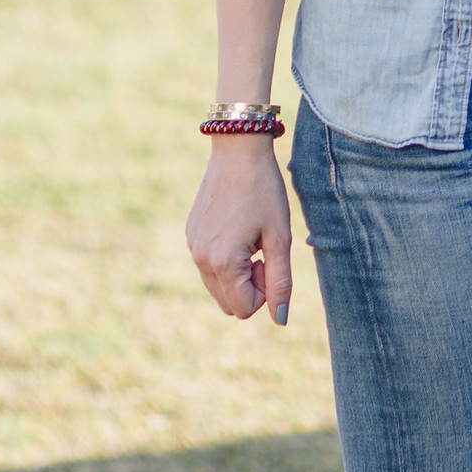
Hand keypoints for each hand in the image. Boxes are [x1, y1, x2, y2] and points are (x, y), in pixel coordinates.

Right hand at [185, 139, 292, 322]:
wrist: (237, 150)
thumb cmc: (264, 192)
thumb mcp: (280, 238)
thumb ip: (280, 282)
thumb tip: (280, 320)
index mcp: (223, 262)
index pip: (244, 309)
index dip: (265, 294)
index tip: (270, 261)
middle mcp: (200, 259)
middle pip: (228, 304)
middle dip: (250, 288)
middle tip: (262, 252)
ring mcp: (191, 247)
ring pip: (217, 287)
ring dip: (238, 274)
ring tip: (251, 240)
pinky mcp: (190, 235)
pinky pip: (207, 266)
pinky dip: (225, 259)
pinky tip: (237, 228)